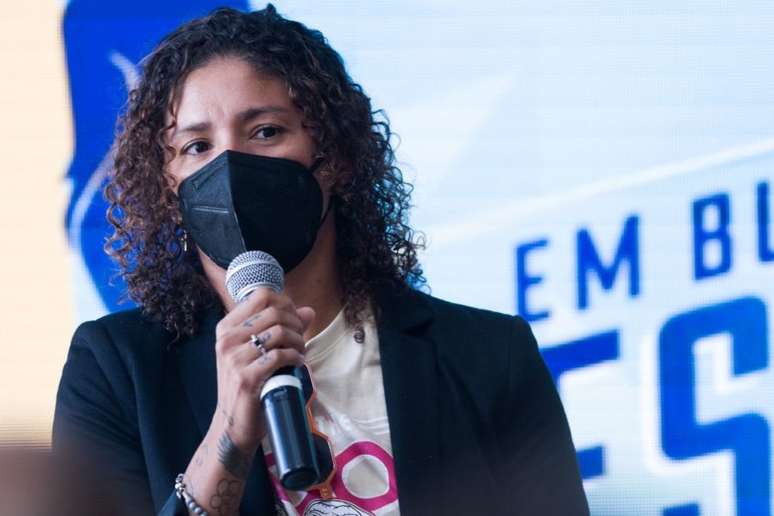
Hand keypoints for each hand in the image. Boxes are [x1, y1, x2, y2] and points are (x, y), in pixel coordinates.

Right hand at [212, 289, 314, 454]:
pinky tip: (297, 363)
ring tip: (300, 351)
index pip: (261, 296)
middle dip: (296, 324)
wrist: (233, 423)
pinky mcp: (246, 378)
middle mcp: (226, 340)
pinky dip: (295, 357)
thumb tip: (309, 311)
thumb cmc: (248, 383)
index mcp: (226, 328)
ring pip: (279, 333)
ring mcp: (234, 359)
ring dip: (298, 341)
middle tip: (301, 339)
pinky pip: (280, 355)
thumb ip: (282, 329)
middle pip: (274, 312)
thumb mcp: (258, 352)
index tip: (294, 319)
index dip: (285, 304)